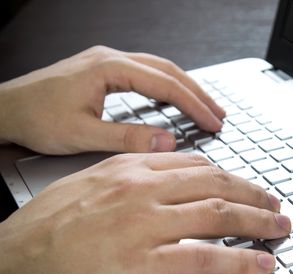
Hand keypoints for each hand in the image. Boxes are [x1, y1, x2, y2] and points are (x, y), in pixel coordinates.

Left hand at [0, 45, 224, 153]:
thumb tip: (167, 140)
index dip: (192, 104)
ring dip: (184, 88)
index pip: (164, 84)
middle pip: (167, 71)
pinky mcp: (102, 72)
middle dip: (196, 93)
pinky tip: (174, 101)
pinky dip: (166, 88)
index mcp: (108, 69)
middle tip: (218, 114)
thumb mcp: (83, 134)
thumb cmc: (34, 118)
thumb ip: (128, 137)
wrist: (4, 110)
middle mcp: (110, 60)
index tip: (211, 121)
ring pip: (158, 70)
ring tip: (205, 107)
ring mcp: (107, 63)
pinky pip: (145, 75)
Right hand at [0, 153, 289, 273]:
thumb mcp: (87, 187)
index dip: (231, 176)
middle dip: (253, 194)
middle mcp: (141, 189)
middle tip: (275, 204)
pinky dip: (238, 260)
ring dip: (257, 223)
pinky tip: (258, 264)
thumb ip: (129, 179)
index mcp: (128, 169)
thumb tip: (163, 177)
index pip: (196, 165)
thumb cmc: (42, 231)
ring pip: (218, 215)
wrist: (8, 265)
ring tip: (280, 229)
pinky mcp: (141, 261)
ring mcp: (143, 224)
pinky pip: (203, 257)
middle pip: (215, 184)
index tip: (247, 186)